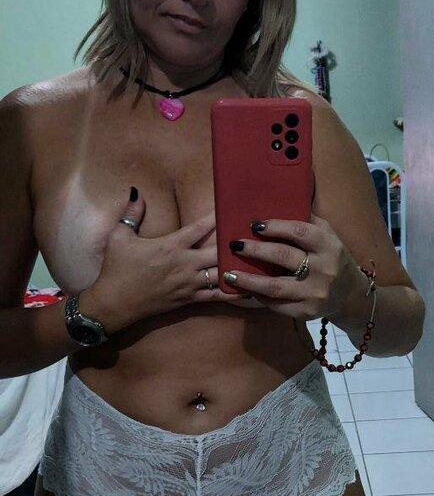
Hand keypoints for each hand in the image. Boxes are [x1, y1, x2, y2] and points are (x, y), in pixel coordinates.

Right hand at [79, 190, 247, 333]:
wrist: (114, 303)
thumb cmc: (115, 269)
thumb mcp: (118, 237)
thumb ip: (132, 214)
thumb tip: (138, 192)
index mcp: (170, 246)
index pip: (199, 228)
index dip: (216, 216)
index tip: (230, 206)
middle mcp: (184, 264)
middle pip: (218, 250)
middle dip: (235, 241)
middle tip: (253, 232)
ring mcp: (189, 284)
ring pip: (221, 273)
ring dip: (238, 264)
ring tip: (257, 257)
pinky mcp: (189, 299)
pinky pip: (216, 296)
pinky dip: (233, 291)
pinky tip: (249, 287)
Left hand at [221, 213, 365, 319]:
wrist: (351, 295)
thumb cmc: (332, 258)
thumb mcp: (328, 236)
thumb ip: (308, 221)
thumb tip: (280, 200)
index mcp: (329, 246)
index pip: (300, 232)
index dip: (276, 227)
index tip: (254, 225)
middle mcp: (324, 269)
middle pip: (283, 257)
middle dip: (255, 250)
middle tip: (234, 245)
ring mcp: (315, 293)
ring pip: (275, 286)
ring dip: (248, 280)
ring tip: (228, 274)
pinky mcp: (306, 312)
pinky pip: (277, 305)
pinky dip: (258, 296)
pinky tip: (245, 289)